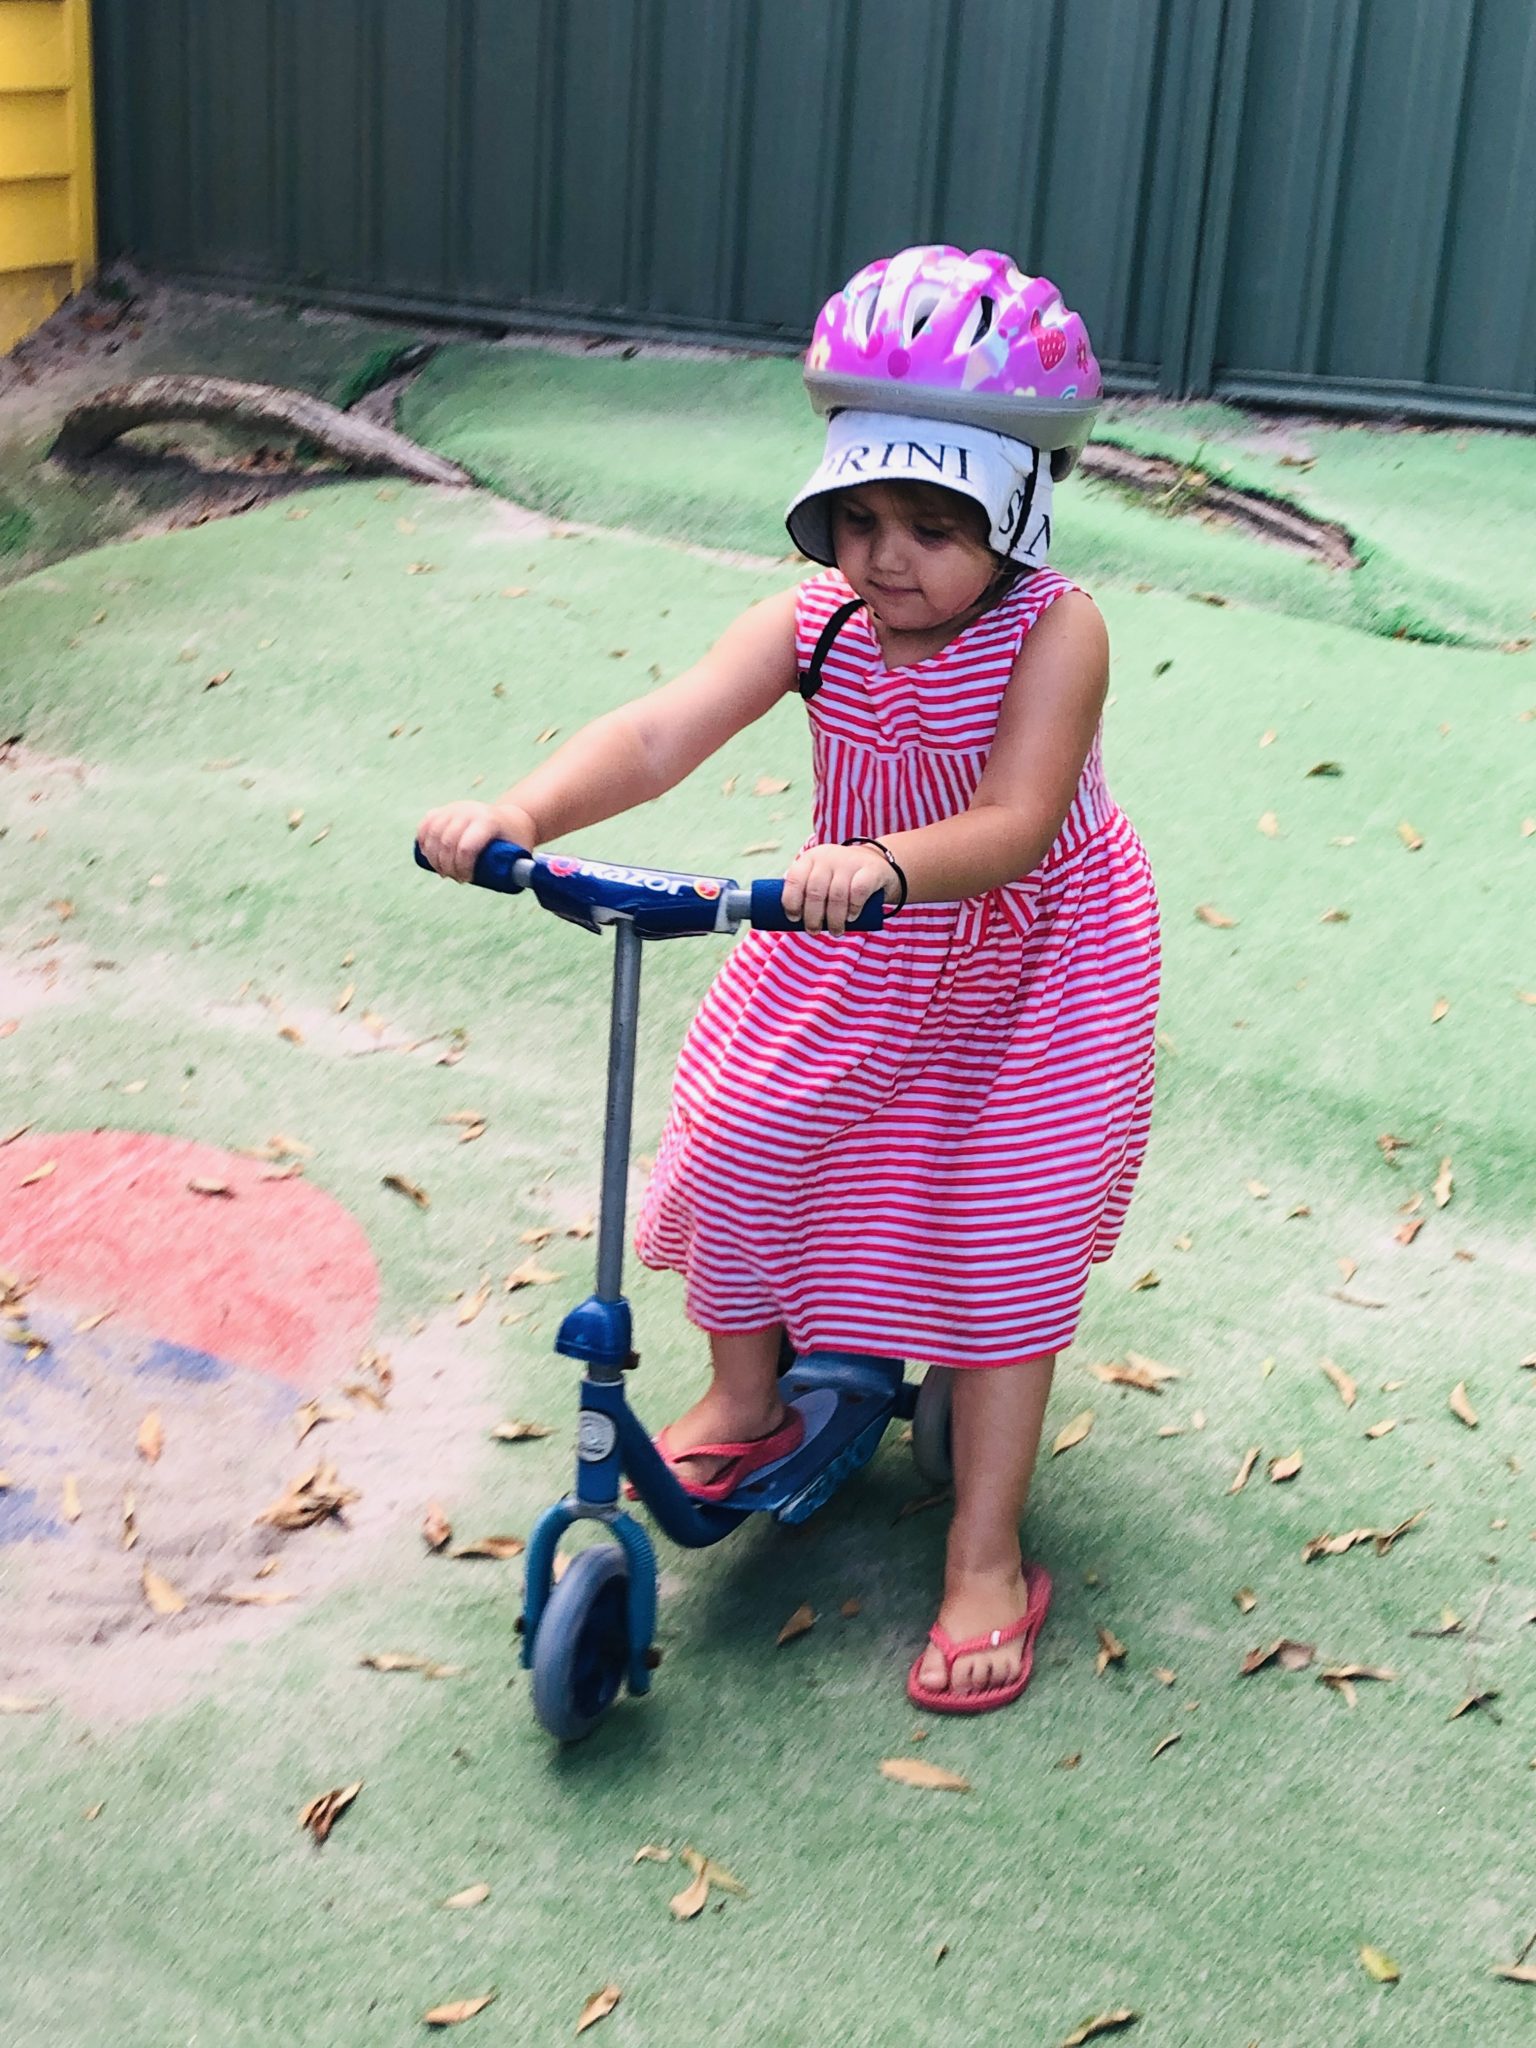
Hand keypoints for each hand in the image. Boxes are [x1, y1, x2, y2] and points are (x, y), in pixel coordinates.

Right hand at [416, 800, 536, 882]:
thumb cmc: (516, 840)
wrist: (510, 818)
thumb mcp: (522, 852)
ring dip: (432, 856)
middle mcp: (469, 811)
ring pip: (433, 832)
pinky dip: (422, 838)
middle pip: (448, 842)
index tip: (467, 880)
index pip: (467, 847)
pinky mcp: (446, 809)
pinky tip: (425, 854)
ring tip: (442, 871)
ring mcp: (455, 808)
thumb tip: (519, 889)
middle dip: (446, 865)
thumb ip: (523, 870)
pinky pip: (427, 822)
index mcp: (488, 821)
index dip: (462, 868)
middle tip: (454, 878)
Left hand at [780, 841, 896, 932]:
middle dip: (812, 917)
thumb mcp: (820, 878)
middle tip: (814, 931)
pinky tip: (851, 918)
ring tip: (835, 931)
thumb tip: (783, 920)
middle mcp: (828, 857)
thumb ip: (805, 892)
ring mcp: (850, 862)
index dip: (791, 902)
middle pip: (815, 891)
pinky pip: (858, 891)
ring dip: (834, 919)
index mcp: (810, 858)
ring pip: (836, 895)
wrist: (878, 864)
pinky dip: (853, 908)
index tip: (793, 919)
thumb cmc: (841, 879)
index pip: (794, 878)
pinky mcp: (871, 870)